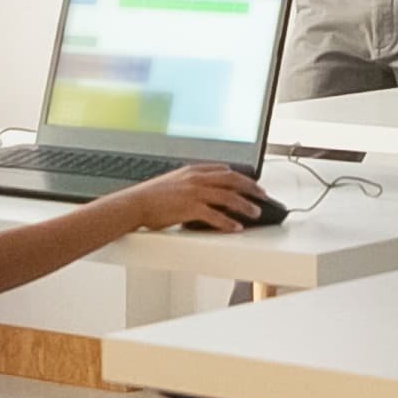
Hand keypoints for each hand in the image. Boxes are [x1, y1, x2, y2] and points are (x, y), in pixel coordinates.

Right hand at [125, 162, 269, 232]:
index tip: (251, 182)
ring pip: (228, 196)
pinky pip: (215, 215)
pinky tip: (236, 227)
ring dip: (245, 205)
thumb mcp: (172, 182)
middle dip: (251, 187)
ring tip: (256, 212)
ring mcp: (194, 193)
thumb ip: (190, 183)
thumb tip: (204, 190)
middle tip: (263, 195)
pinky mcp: (190, 208)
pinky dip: (228, 222)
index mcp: (192, 170)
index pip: (223, 169)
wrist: (134, 204)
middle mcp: (196, 179)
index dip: (240, 176)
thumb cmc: (149, 197)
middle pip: (232, 179)